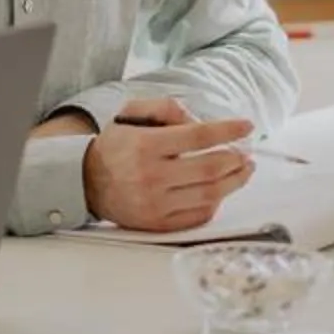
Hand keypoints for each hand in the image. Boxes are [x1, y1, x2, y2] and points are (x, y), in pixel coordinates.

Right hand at [82, 105, 254, 230]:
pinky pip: (198, 216)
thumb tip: (202, 121)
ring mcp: (155, 204)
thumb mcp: (133, 113)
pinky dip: (216, 203)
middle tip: (247, 152)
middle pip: (209, 169)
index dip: (227, 130)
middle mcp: (151, 176)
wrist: (85, 182)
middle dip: (236, 159)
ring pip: (209, 195)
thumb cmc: (116, 145)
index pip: (198, 136)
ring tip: (244, 170)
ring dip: (234, 182)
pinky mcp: (157, 224)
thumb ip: (167, 108)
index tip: (246, 126)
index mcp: (146, 145)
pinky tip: (221, 191)